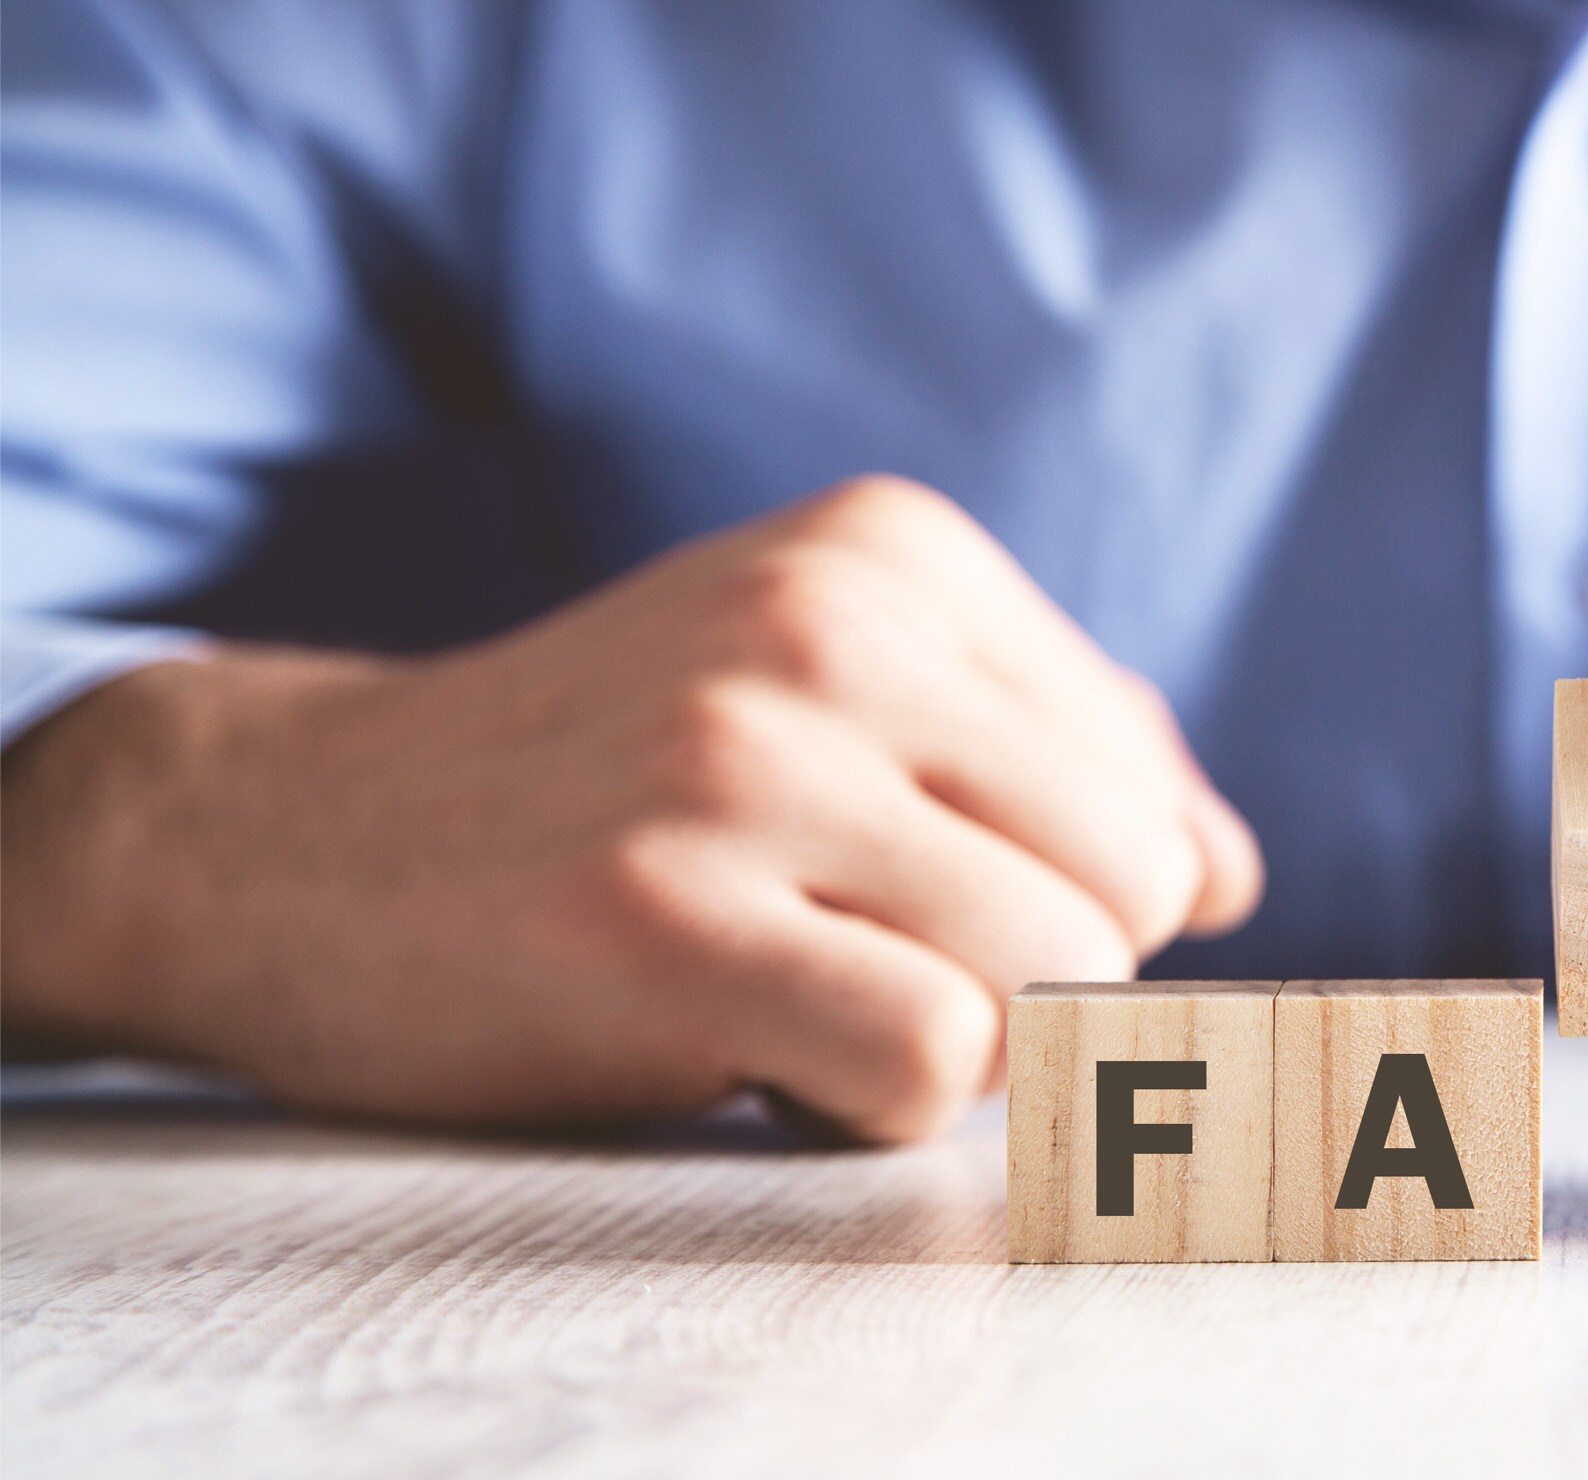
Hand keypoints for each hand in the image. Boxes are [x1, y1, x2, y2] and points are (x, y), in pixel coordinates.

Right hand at [0, 477, 1261, 1141]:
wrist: (280, 832)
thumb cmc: (601, 785)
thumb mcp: (828, 691)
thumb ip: (1051, 758)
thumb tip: (1235, 876)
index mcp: (899, 553)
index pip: (1156, 804)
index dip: (1062, 907)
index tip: (907, 902)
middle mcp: (833, 625)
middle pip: (1133, 893)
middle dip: (1028, 980)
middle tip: (852, 958)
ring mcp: (741, 761)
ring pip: (1054, 981)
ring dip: (948, 1043)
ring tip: (792, 989)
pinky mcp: (659, 914)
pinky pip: (935, 1064)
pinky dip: (870, 1106)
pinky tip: (745, 1046)